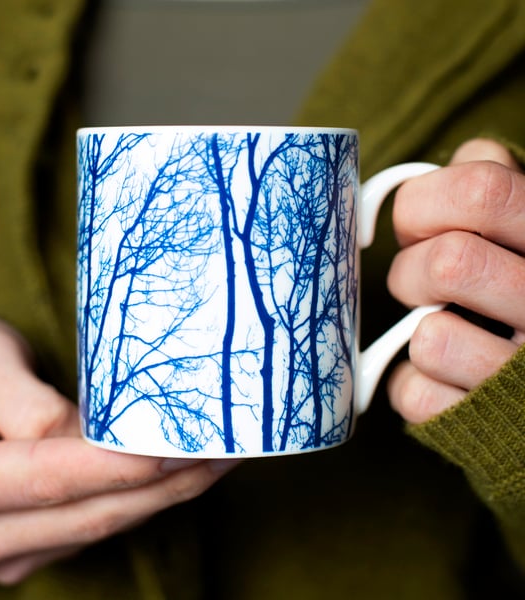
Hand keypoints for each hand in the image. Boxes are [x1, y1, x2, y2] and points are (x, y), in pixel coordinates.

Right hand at [0, 314, 237, 583]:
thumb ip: (24, 400)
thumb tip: (87, 434)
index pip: (46, 478)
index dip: (116, 466)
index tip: (175, 448)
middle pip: (85, 512)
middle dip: (162, 483)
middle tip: (223, 448)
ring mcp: (4, 548)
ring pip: (100, 525)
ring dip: (165, 494)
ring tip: (219, 457)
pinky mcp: (34, 545)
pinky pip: (99, 524)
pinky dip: (145, 499)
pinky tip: (182, 473)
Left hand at [387, 139, 524, 422]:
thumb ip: (499, 189)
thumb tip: (446, 165)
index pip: (480, 191)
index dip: (421, 205)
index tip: (415, 226)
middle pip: (448, 263)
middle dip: (410, 272)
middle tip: (421, 284)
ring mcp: (524, 374)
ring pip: (430, 336)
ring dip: (419, 331)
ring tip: (445, 331)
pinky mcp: (487, 423)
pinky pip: (416, 394)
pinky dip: (413, 383)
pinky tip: (446, 377)